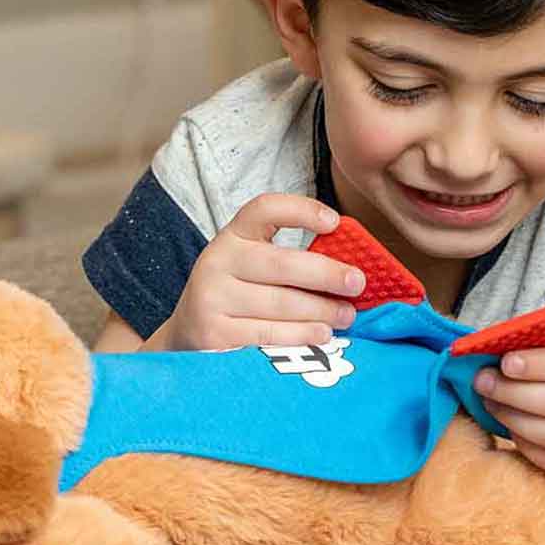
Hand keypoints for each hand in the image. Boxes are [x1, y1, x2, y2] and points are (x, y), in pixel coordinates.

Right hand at [161, 194, 365, 351]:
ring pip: (281, 304)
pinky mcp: (214, 334)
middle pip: (282, 263)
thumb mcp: (253, 266)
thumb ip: (290, 260)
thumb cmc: (238, 295)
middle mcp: (217, 261)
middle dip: (327, 274)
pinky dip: (302, 336)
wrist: (187, 335)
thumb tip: (349, 267)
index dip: (301, 210)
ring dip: (322, 310)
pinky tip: (322, 336)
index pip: (264, 209)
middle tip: (357, 283)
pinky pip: (269, 335)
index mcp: (233, 236)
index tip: (334, 222)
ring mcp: (212, 298)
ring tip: (346, 316)